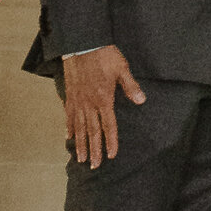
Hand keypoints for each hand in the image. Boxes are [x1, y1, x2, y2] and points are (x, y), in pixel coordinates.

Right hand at [62, 43, 144, 165]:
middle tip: (94, 166)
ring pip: (79, 128)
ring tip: (81, 159)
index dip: (110, 142)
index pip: (108, 126)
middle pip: (92, 132)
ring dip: (80, 144)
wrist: (82, 43)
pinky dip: (69, 128)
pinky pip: (68, 116)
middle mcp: (90, 104)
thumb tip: (141, 100)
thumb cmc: (104, 55)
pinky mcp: (70, 96)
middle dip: (94, 150)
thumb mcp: (122, 68)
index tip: (111, 155)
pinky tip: (68, 138)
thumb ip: (131, 86)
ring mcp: (78, 101)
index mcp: (104, 99)